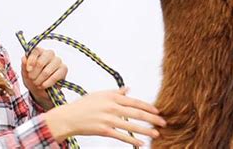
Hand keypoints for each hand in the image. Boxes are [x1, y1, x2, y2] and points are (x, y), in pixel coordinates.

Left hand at [21, 47, 67, 109]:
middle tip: (32, 79)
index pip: (36, 50)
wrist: (40, 91)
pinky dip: (47, 83)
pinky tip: (43, 86)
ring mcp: (58, 60)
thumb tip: (23, 58)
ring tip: (37, 84)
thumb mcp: (25, 74)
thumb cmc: (32, 79)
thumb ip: (24, 65)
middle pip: (41, 61)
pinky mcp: (64, 69)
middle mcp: (49, 53)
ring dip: (40, 80)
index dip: (31, 61)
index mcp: (39, 51)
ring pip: (47, 71)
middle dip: (34, 73)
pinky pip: (55, 77)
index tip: (28, 70)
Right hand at [41, 87, 166, 146]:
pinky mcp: (104, 130)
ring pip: (132, 126)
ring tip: (156, 134)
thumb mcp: (100, 95)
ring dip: (146, 130)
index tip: (158, 110)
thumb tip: (128, 89)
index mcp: (111, 97)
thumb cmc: (84, 105)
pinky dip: (132, 140)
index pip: (134, 101)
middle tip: (163, 122)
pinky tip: (141, 143)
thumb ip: (115, 92)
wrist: (69, 117)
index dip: (147, 106)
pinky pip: (122, 136)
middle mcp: (111, 107)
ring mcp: (108, 119)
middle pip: (136, 113)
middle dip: (152, 118)